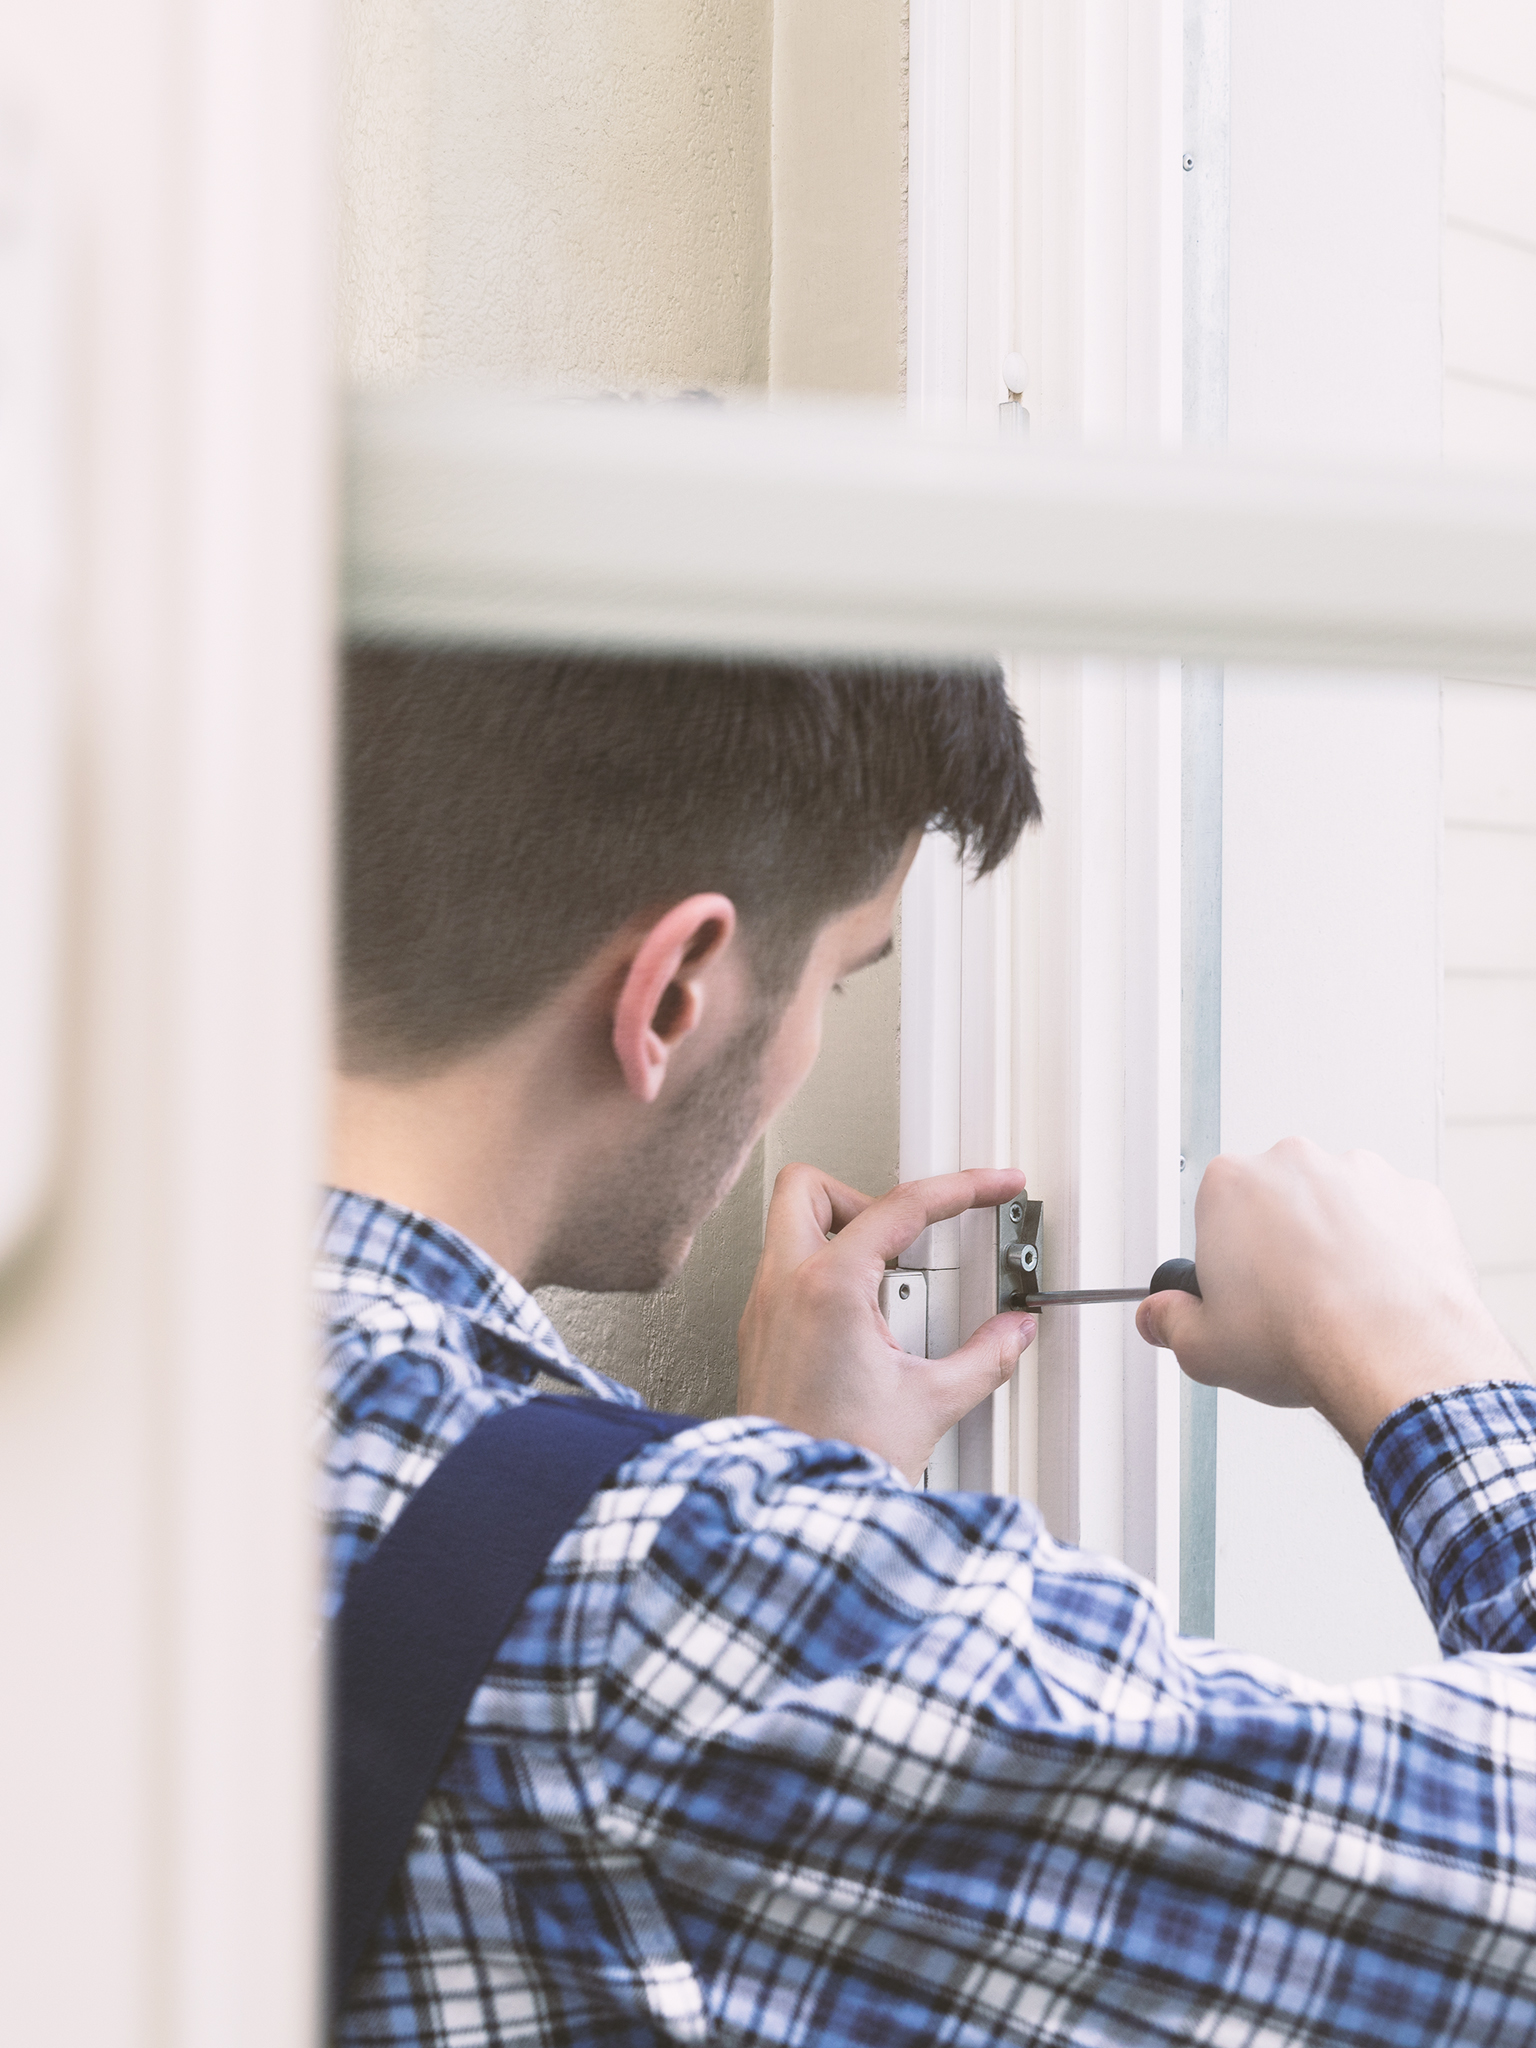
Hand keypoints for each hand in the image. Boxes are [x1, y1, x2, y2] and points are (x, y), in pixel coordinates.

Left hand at [736, 1163, 1035, 1480]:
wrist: (792, 1514)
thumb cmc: (839, 1461)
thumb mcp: (930, 1403)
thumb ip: (984, 1356)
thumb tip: (1013, 1330)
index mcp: (827, 1288)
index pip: (901, 1206)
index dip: (962, 1187)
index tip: (996, 1185)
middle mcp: (783, 1287)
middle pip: (810, 1188)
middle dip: (864, 1194)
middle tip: (910, 1235)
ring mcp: (762, 1310)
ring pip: (790, 1227)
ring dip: (842, 1235)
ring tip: (891, 1284)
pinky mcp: (758, 1336)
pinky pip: (787, 1274)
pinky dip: (828, 1276)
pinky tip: (866, 1323)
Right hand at [1136, 1138, 1526, 1453]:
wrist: (1393, 1357)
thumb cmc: (1303, 1339)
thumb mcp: (1201, 1347)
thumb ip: (1168, 1321)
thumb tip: (1160, 1315)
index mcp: (1232, 1185)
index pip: (1214, 1208)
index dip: (1224, 1256)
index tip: (1237, 1289)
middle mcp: (1296, 1164)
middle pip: (1278, 1198)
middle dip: (1281, 1240)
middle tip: (1286, 1300)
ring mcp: (1362, 1175)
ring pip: (1339, 1203)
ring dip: (1337, 1240)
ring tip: (1340, 1303)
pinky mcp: (1417, 1197)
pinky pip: (1395, 1218)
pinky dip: (1389, 1249)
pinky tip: (1380, 1296)